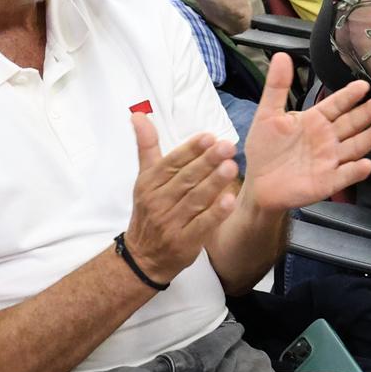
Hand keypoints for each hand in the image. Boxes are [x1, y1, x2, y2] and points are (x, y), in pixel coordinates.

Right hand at [124, 116, 241, 285]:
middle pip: (185, 179)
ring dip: (214, 183)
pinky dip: (215, 213)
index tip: (209, 137)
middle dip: (207, 162)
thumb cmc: (150, 211)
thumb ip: (147, 147)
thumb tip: (138, 115)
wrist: (144, 257)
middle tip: (227, 146)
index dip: (191, 149)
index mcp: (149, 183)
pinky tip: (230, 200)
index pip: (171, 163)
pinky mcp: (184, 242)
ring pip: (195, 200)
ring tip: (232, 167)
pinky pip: (202, 225)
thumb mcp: (144, 178)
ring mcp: (171, 223)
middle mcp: (158, 201)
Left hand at [242, 63, 370, 211]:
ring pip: (355, 147)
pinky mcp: (327, 182)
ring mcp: (330, 160)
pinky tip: (366, 164)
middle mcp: (328, 139)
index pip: (337, 105)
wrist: (257, 184)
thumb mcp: (268, 115)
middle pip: (353, 123)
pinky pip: (344, 176)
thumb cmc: (264, 149)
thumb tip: (282, 56)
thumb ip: (277, 87)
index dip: (349, 95)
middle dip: (369, 112)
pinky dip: (355, 171)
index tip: (364, 85)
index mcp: (315, 120)